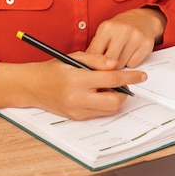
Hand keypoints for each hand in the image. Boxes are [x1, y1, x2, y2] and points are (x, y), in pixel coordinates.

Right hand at [0, 53, 146, 119]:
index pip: (111, 79)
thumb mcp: (74, 57)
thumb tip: (116, 65)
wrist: (32, 86)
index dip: (130, 76)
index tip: (141, 75)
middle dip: (124, 93)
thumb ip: (97, 60)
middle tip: (122, 83)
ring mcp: (77, 111)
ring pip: (109, 110)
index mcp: (77, 79)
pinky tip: (97, 95)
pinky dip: (104, 104)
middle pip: (114, 101)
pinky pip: (99, 113)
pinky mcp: (76, 118)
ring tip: (107, 88)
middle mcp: (77, 98)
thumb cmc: (53, 69)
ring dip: (115, 99)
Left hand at [86, 8, 166, 67]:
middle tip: (107, 65)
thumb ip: (94, 49)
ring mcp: (135, 37)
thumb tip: (84, 66)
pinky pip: (134, 65)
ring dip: (119, 65)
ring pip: (122, 65)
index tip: (91, 71)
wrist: (142, 20)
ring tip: (120, 55)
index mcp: (107, 28)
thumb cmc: (119, 29)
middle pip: (109, 62)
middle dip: (107, 66)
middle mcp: (122, 31)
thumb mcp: (103, 34)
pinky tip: (130, 54)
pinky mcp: (146, 45)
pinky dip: (130, 63)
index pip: (95, 54)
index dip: (93, 65)